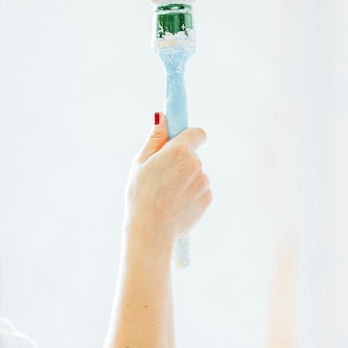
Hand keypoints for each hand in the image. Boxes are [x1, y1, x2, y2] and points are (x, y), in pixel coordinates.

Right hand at [124, 112, 211, 247]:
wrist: (151, 231)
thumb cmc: (140, 195)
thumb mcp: (140, 162)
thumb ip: (155, 138)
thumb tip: (162, 117)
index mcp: (179, 151)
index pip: (197, 133)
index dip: (189, 136)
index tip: (180, 142)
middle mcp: (195, 164)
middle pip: (192, 155)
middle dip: (180, 162)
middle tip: (162, 177)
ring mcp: (203, 182)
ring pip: (195, 174)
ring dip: (185, 179)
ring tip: (166, 195)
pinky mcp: (207, 198)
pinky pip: (200, 189)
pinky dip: (190, 194)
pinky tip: (175, 204)